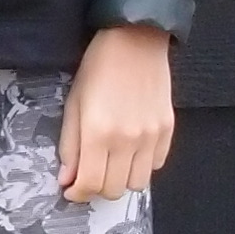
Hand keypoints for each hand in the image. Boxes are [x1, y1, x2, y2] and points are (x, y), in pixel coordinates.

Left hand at [58, 24, 174, 201]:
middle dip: (97, 188)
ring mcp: (151, 136)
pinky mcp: (167, 129)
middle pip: (114, 190)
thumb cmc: (98, 68)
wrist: (135, 39)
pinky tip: (131, 150)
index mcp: (98, 132)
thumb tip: (66, 179)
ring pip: (137, 184)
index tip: (71, 190)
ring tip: (112, 163)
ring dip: (121, 180)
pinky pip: (156, 165)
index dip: (77, 193)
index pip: (90, 184)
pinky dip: (142, 165)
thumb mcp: (73, 104)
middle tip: (90, 174)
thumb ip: (70, 145)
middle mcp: (127, 139)